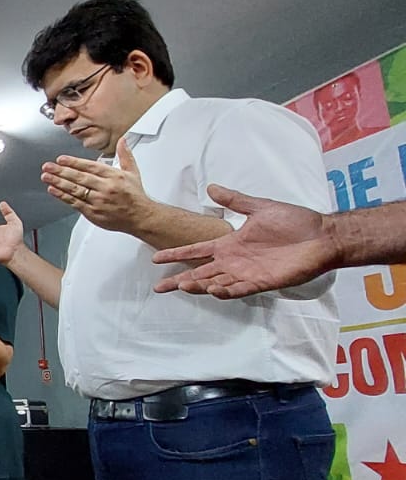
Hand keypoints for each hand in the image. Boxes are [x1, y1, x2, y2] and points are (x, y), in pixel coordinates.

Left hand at [42, 139, 154, 232]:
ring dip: (58, 183)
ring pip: (75, 190)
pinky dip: (62, 196)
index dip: (74, 162)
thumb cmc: (135, 196)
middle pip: (79, 178)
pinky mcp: (93, 212)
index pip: (90, 167)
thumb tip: (123, 140)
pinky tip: (53, 190)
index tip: (61, 159)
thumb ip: (125, 155)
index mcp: (113, 176)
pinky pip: (75, 203)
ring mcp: (98, 201)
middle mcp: (105, 188)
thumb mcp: (132, 172)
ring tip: (46, 177)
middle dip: (61, 171)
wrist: (140, 217)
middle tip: (47, 166)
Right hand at [152, 185, 340, 298]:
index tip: (156, 259)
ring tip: (183, 286)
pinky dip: (226, 291)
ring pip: (215, 283)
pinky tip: (213, 290)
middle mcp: (234, 261)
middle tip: (159, 287)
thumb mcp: (260, 207)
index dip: (177, 255)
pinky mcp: (262, 282)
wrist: (322, 236)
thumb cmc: (295, 222)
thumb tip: (211, 188)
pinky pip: (239, 290)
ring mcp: (247, 273)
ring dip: (199, 286)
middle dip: (179, 280)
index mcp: (230, 244)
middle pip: (200, 273)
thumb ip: (235, 201)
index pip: (196, 252)